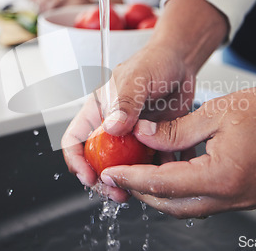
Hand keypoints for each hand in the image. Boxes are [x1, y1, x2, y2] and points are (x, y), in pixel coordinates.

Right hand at [61, 0, 228, 200]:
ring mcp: (133, 137)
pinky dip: (158, 173)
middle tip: (118, 193)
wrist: (182, 63)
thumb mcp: (136, 78)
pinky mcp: (154, 142)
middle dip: (105, 180)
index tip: (88, 177)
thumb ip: (125, 103)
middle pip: (98, 162)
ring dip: (132, 182)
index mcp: (97, 112)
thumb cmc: (153, 62)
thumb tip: (112, 127)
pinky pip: (151, 164)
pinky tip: (169, 174)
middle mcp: (112, 127)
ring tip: (143, 190)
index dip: (76, 162)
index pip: (74, 140)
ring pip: (125, 168)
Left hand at [99, 83, 255, 217]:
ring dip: (162, 193)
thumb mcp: (216, 113)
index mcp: (221, 177)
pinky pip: (206, 200)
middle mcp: (231, 197)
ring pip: (188, 206)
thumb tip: (146, 135)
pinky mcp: (246, 196)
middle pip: (172, 204)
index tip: (111, 174)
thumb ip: (176, 130)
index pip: (162, 185)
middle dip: (142, 191)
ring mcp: (241, 201)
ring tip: (143, 172)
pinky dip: (184, 190)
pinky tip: (175, 171)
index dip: (132, 179)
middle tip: (121, 175)